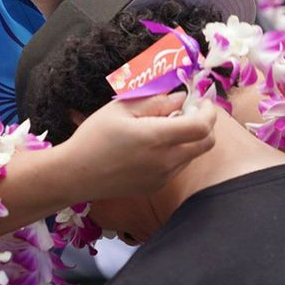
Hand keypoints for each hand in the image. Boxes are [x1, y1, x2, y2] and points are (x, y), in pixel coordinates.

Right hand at [61, 92, 216, 200]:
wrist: (76, 174)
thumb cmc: (94, 136)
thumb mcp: (121, 108)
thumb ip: (155, 101)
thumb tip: (181, 98)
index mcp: (157, 137)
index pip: (202, 126)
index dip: (208, 111)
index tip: (201, 100)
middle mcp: (166, 161)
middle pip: (207, 143)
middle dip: (206, 124)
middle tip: (190, 111)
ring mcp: (163, 176)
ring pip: (193, 154)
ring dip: (190, 138)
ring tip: (165, 126)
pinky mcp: (156, 186)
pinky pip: (177, 166)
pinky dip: (176, 152)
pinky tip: (152, 145)